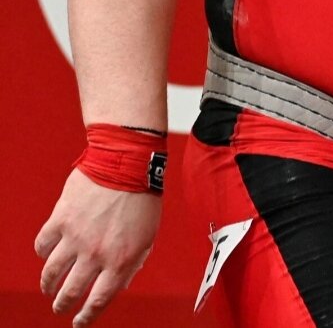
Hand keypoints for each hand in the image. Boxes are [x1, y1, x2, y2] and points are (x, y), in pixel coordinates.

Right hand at [35, 168, 161, 325]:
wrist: (128, 161)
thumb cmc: (143, 195)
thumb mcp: (149, 233)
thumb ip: (134, 261)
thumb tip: (121, 283)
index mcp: (121, 259)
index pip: (99, 300)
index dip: (86, 317)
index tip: (79, 323)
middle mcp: (96, 253)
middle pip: (70, 292)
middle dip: (62, 305)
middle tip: (59, 308)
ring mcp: (76, 237)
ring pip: (51, 274)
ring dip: (48, 285)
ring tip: (49, 287)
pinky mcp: (60, 220)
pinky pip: (43, 246)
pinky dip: (43, 253)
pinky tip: (48, 255)